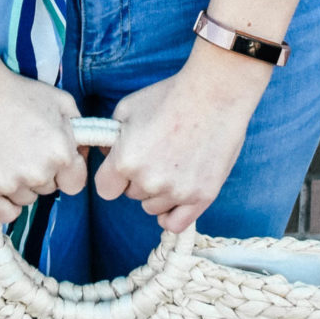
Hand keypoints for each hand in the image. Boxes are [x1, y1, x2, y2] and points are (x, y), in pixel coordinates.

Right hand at [0, 59, 87, 225]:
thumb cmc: (17, 92)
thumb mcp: (60, 100)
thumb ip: (80, 130)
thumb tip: (82, 153)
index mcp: (61, 153)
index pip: (75, 184)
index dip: (64, 171)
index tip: (49, 158)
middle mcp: (38, 173)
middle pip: (48, 190)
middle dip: (40, 173)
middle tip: (21, 147)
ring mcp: (10, 183)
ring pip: (26, 200)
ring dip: (19, 184)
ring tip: (4, 153)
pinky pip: (6, 214)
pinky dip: (4, 203)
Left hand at [93, 49, 269, 231]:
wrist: (214, 94)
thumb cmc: (169, 96)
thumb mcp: (127, 108)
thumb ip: (111, 137)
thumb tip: (108, 156)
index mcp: (126, 161)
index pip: (105, 189)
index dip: (112, 177)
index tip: (123, 166)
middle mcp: (149, 182)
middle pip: (132, 195)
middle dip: (139, 178)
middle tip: (157, 154)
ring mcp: (177, 192)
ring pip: (153, 207)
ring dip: (158, 192)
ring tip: (173, 164)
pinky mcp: (202, 197)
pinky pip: (176, 223)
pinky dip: (172, 214)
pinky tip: (176, 197)